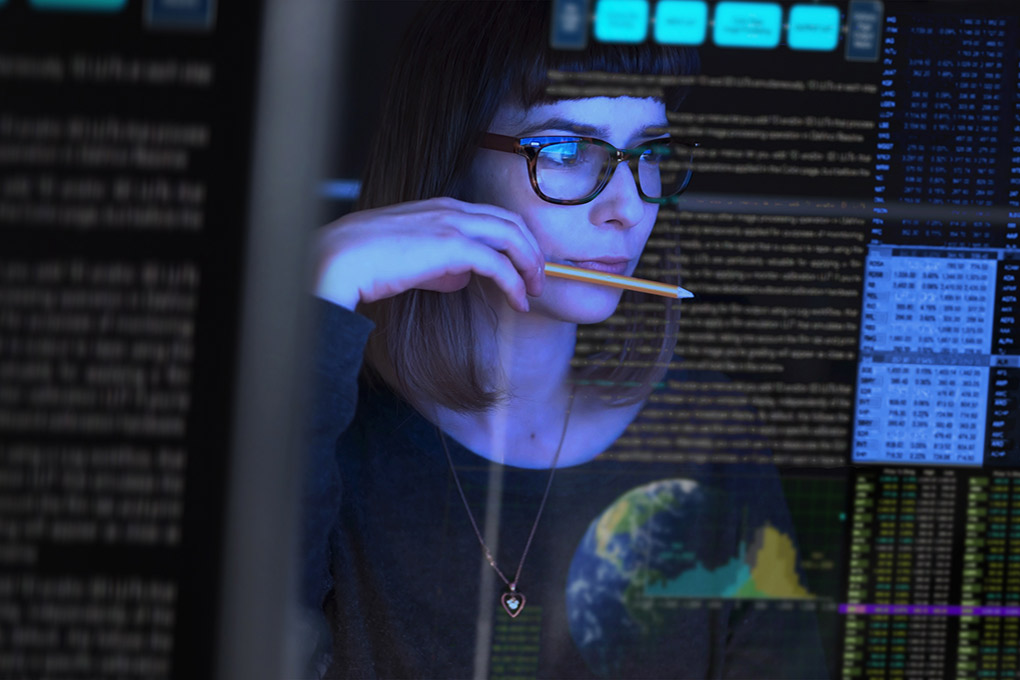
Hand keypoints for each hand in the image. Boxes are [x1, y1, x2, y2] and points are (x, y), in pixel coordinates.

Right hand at [313, 197, 544, 311]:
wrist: (342, 259)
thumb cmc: (368, 261)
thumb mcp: (412, 259)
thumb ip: (440, 264)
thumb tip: (462, 278)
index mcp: (442, 207)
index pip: (494, 217)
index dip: (516, 241)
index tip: (524, 267)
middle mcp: (452, 209)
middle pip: (512, 223)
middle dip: (532, 252)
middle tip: (539, 280)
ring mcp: (453, 224)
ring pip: (513, 237)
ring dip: (530, 266)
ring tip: (534, 292)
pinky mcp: (452, 246)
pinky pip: (499, 264)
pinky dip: (514, 283)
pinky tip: (518, 302)